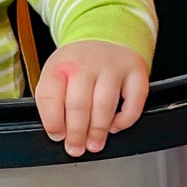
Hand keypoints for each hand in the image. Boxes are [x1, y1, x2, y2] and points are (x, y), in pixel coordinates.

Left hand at [35, 40, 149, 157]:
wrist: (102, 38)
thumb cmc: (77, 65)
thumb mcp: (55, 75)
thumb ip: (52, 102)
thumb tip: (61, 134)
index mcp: (60, 64)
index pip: (51, 97)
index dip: (53, 122)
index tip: (58, 136)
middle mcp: (87, 62)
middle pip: (78, 104)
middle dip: (77, 133)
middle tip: (76, 148)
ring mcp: (113, 65)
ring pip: (105, 105)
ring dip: (99, 130)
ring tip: (94, 144)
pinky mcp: (136, 71)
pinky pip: (134, 102)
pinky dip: (125, 120)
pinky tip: (115, 126)